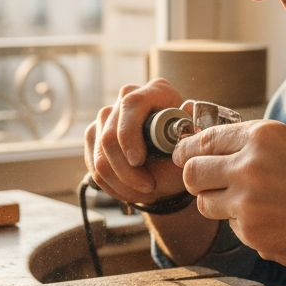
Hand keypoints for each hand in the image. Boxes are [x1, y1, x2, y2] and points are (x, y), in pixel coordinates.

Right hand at [84, 78, 187, 205]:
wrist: (170, 170)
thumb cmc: (183, 157)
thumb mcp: (191, 150)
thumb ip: (189, 135)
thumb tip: (186, 108)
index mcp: (157, 91)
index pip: (132, 105)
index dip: (130, 135)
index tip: (138, 162)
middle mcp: (128, 97)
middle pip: (110, 135)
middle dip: (127, 171)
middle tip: (149, 188)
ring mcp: (108, 115)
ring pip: (100, 155)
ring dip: (121, 183)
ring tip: (144, 194)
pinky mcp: (95, 133)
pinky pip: (94, 164)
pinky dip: (111, 185)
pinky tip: (129, 191)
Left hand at [172, 120, 285, 277]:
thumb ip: (258, 143)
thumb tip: (220, 143)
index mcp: (263, 136)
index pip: (204, 139)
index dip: (188, 149)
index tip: (184, 156)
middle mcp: (249, 165)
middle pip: (192, 172)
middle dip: (196, 179)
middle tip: (206, 184)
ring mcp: (247, 202)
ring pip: (204, 203)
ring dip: (217, 205)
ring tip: (249, 205)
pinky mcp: (251, 233)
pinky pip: (230, 227)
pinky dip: (243, 226)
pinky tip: (272, 222)